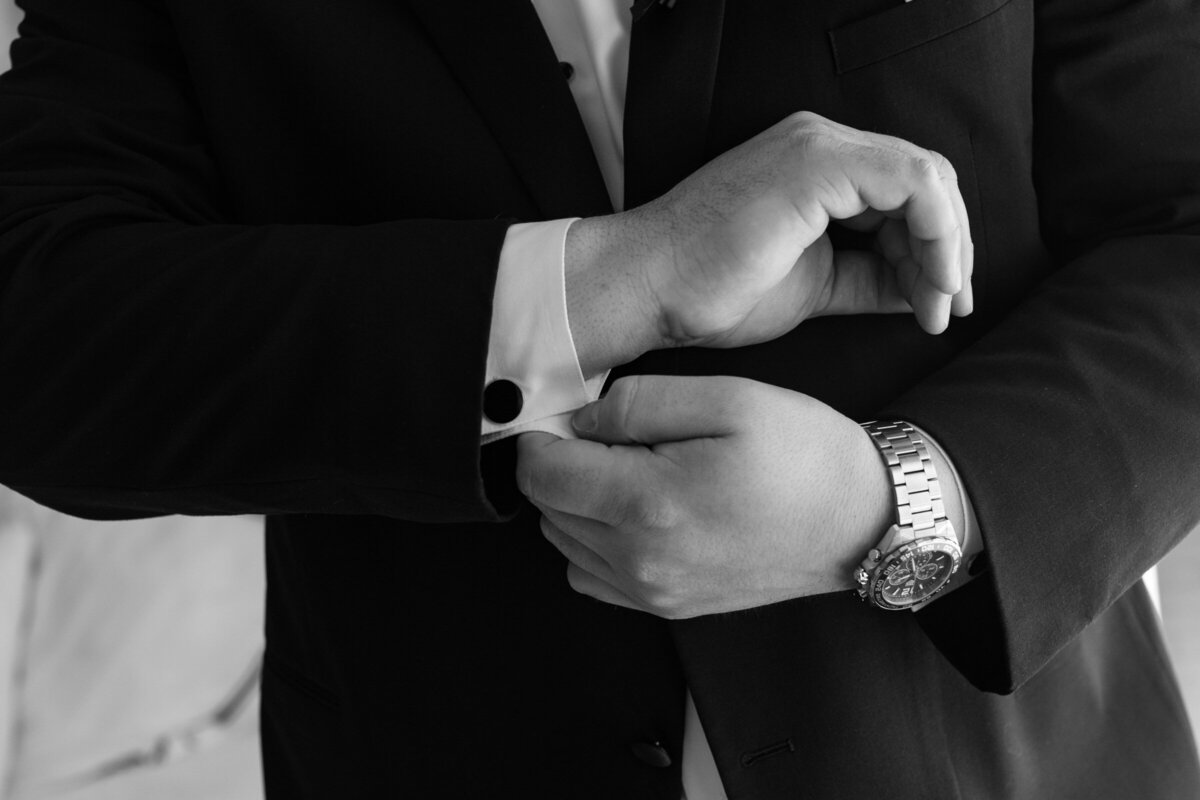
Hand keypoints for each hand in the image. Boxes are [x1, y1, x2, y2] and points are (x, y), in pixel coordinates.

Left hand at [515, 375, 894, 617]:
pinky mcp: (667, 607)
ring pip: (563, 542)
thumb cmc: (803, 456)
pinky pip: (591, 576)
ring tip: (630, 470)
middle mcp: (640, 560)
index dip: (543, 435)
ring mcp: (652, 592)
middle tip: (611, 436)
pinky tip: (634, 511)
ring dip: (576, 501)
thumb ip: (638, 403)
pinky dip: (593, 541)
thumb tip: (580, 420)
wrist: (862, 522)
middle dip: (562, 464)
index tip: (573, 414)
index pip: (540, 474)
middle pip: (545, 508)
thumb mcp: (728, 398)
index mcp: (648, 504)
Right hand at [566, 111, 973, 376]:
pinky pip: (913, 184)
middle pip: (926, 180)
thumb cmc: (712, 290)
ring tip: (936, 305)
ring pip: (928, 178)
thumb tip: (924, 290)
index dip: (937, 247)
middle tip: (949, 308)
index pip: (905, 191)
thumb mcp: (816, 286)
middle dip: (951, 248)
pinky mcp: (818, 164)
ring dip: (947, 247)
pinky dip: (935, 234)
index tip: (939, 305)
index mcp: (817, 165)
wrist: (651, 289)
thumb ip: (872, 279)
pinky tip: (927, 281)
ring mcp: (819, 147)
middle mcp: (822, 143)